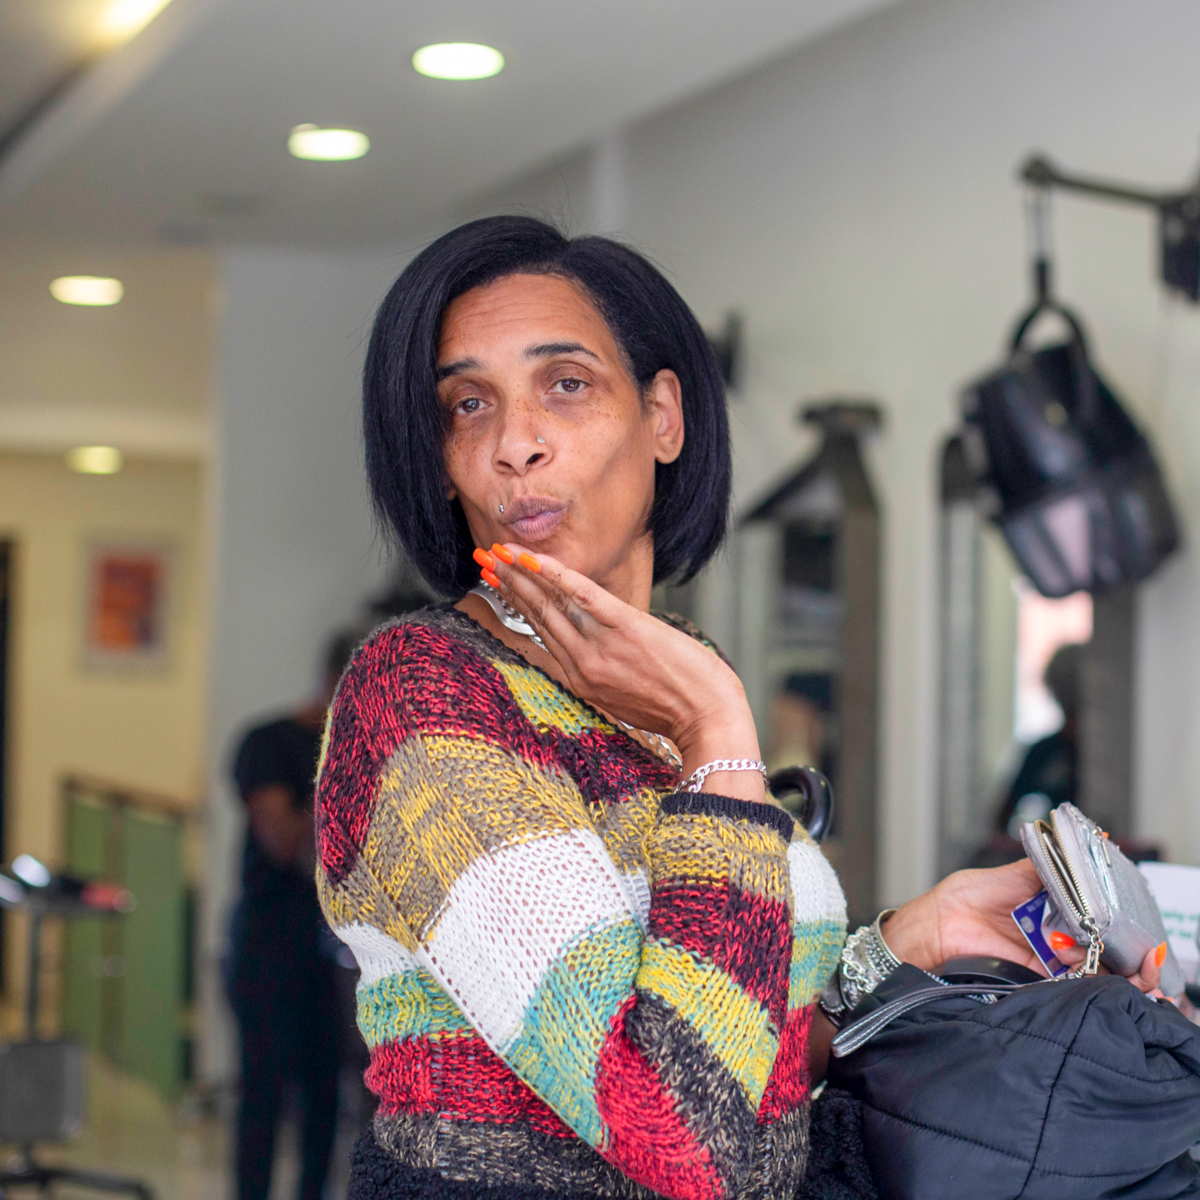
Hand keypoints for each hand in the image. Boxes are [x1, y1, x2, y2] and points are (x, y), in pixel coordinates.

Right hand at [481, 544, 767, 800]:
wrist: (708, 721)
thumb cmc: (678, 710)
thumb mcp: (627, 700)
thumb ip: (605, 675)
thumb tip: (599, 652)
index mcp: (582, 682)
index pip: (541, 636)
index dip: (517, 607)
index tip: (496, 585)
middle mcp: (582, 665)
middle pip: (538, 616)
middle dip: (508, 584)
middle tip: (484, 558)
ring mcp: (601, 647)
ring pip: (550, 604)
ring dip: (520, 574)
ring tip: (497, 551)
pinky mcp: (624, 628)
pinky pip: (581, 595)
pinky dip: (554, 574)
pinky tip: (532, 558)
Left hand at [883, 858, 1166, 994]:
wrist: (930, 931)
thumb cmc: (959, 900)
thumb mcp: (1002, 877)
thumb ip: (1038, 870)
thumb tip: (1071, 851)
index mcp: (1047, 904)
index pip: (1090, 911)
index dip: (1110, 915)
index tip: (1121, 915)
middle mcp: (1051, 933)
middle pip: (1097, 941)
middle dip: (1113, 943)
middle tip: (1112, 938)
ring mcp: (1044, 957)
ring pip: (1088, 963)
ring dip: (1098, 959)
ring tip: (1087, 948)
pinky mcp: (1033, 979)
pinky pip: (1065, 981)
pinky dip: (1079, 977)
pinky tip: (1079, 965)